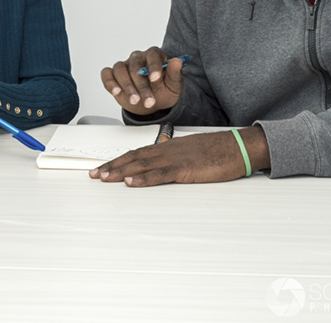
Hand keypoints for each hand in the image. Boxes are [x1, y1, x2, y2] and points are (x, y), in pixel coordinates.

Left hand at [88, 127, 269, 186]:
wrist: (236, 146)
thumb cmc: (216, 150)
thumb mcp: (189, 150)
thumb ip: (173, 152)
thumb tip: (159, 154)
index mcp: (166, 146)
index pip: (135, 153)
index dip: (117, 160)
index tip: (102, 168)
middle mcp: (165, 150)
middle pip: (132, 158)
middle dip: (111, 166)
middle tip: (93, 174)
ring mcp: (174, 159)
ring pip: (141, 165)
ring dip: (121, 172)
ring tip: (104, 177)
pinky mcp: (185, 169)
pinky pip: (160, 174)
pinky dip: (144, 179)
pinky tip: (131, 183)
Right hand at [101, 47, 183, 113]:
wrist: (153, 102)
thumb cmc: (163, 90)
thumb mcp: (174, 85)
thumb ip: (175, 73)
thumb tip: (177, 61)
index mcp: (154, 56)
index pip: (152, 54)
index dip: (153, 66)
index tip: (155, 79)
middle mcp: (138, 58)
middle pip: (135, 66)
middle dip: (141, 85)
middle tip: (148, 100)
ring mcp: (124, 66)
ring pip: (120, 70)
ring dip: (127, 86)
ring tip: (134, 100)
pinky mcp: (113, 75)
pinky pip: (107, 74)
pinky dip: (110, 83)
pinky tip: (116, 92)